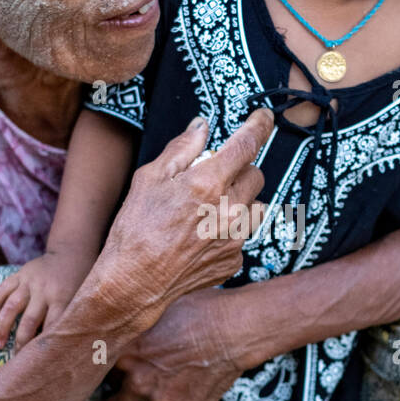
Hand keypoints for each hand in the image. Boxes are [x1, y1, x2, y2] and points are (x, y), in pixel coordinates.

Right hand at [0, 248, 92, 349]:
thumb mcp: (80, 300)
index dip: (42, 344)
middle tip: (13, 358)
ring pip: (11, 306)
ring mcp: (30, 281)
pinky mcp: (20, 274)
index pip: (51, 326)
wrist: (70, 254)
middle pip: (29, 320)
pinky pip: (3, 289)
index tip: (36, 361)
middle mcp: (44, 290)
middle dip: (20, 341)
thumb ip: (69, 319)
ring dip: (2, 326)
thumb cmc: (78, 284)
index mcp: (62, 298)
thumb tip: (61, 348)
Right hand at [94, 109, 271, 333]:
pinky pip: (243, 235)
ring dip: (239, 201)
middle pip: (256, 174)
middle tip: (213, 178)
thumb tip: (202, 126)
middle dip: (239, 170)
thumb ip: (181, 149)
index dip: (260, 125)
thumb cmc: (135, 228)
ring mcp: (235, 238)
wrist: (135, 282)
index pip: (247, 144)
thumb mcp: (149, 178)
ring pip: (254, 207)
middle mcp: (229, 209)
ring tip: (207, 211)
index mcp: (208, 183)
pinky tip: (201, 238)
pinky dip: (228, 231)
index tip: (264, 117)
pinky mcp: (234, 260)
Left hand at [103, 287, 243, 400]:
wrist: (233, 329)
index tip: (117, 370)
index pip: (101, 375)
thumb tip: (128, 323)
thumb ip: (138, 328)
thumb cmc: (197, 309)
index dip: (109, 372)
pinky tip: (198, 383)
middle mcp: (140, 383)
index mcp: (126, 356)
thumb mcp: (158, 310)